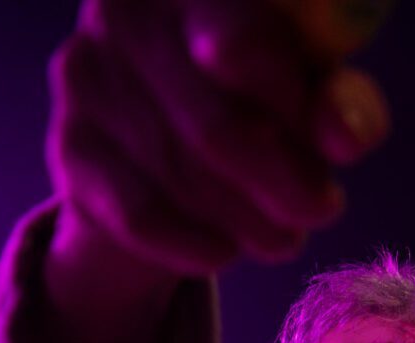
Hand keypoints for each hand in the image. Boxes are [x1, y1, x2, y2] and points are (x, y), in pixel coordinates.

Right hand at [47, 0, 390, 283]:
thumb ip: (339, 101)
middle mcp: (127, 10)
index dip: (297, 110)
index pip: (247, 43)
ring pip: (187, 179)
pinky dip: (199, 246)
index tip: (336, 152)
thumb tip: (345, 137)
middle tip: (321, 210)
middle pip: (223, 129)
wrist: (164, 150)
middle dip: (287, 189)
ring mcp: (88, 74)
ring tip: (282, 230)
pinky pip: (142, 217)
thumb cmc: (259, 98)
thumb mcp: (312, 88)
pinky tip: (225, 248)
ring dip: (252, 223)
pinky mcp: (70, 144)